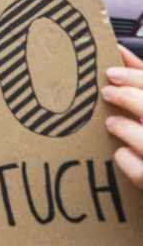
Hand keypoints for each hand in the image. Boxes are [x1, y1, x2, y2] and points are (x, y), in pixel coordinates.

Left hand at [104, 46, 142, 189]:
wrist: (142, 195)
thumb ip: (142, 79)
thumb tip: (118, 50)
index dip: (136, 77)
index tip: (110, 72)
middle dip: (130, 98)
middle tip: (106, 93)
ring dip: (126, 128)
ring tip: (111, 124)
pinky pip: (140, 172)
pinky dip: (126, 160)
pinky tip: (120, 153)